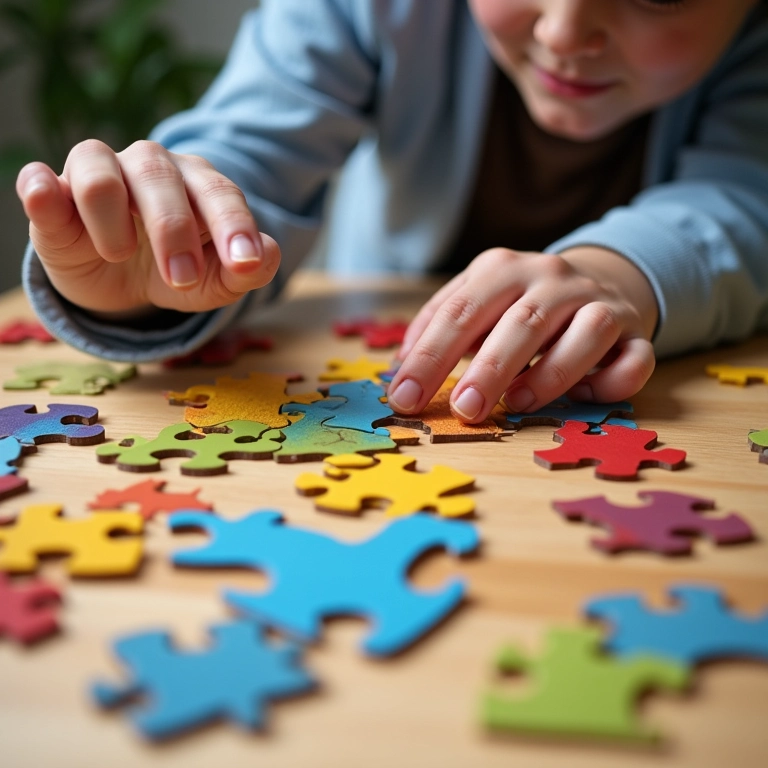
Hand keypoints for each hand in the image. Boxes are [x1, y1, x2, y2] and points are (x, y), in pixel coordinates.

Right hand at [16, 140, 280, 314]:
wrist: (122, 281)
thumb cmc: (176, 270)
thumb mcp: (214, 281)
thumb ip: (244, 271)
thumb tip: (269, 255)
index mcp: (198, 184)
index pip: (220, 193)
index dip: (233, 226)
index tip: (244, 263)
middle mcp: (150, 168)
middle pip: (160, 177)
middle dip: (173, 229)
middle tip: (181, 277)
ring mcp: (99, 174)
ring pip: (100, 173)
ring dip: (112, 220)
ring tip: (120, 254)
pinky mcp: (54, 194)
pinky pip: (41, 181)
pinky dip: (42, 189)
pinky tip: (49, 200)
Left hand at [387, 247, 657, 421]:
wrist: (598, 277)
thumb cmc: (520, 303)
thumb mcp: (474, 302)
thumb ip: (438, 328)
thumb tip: (399, 371)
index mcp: (501, 269)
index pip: (458, 312)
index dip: (430, 357)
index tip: (404, 397)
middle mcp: (551, 278)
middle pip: (521, 322)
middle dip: (489, 369)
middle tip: (464, 410)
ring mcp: (598, 301)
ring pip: (586, 333)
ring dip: (551, 374)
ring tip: (517, 404)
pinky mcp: (634, 330)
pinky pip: (635, 358)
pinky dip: (612, 381)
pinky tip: (586, 395)